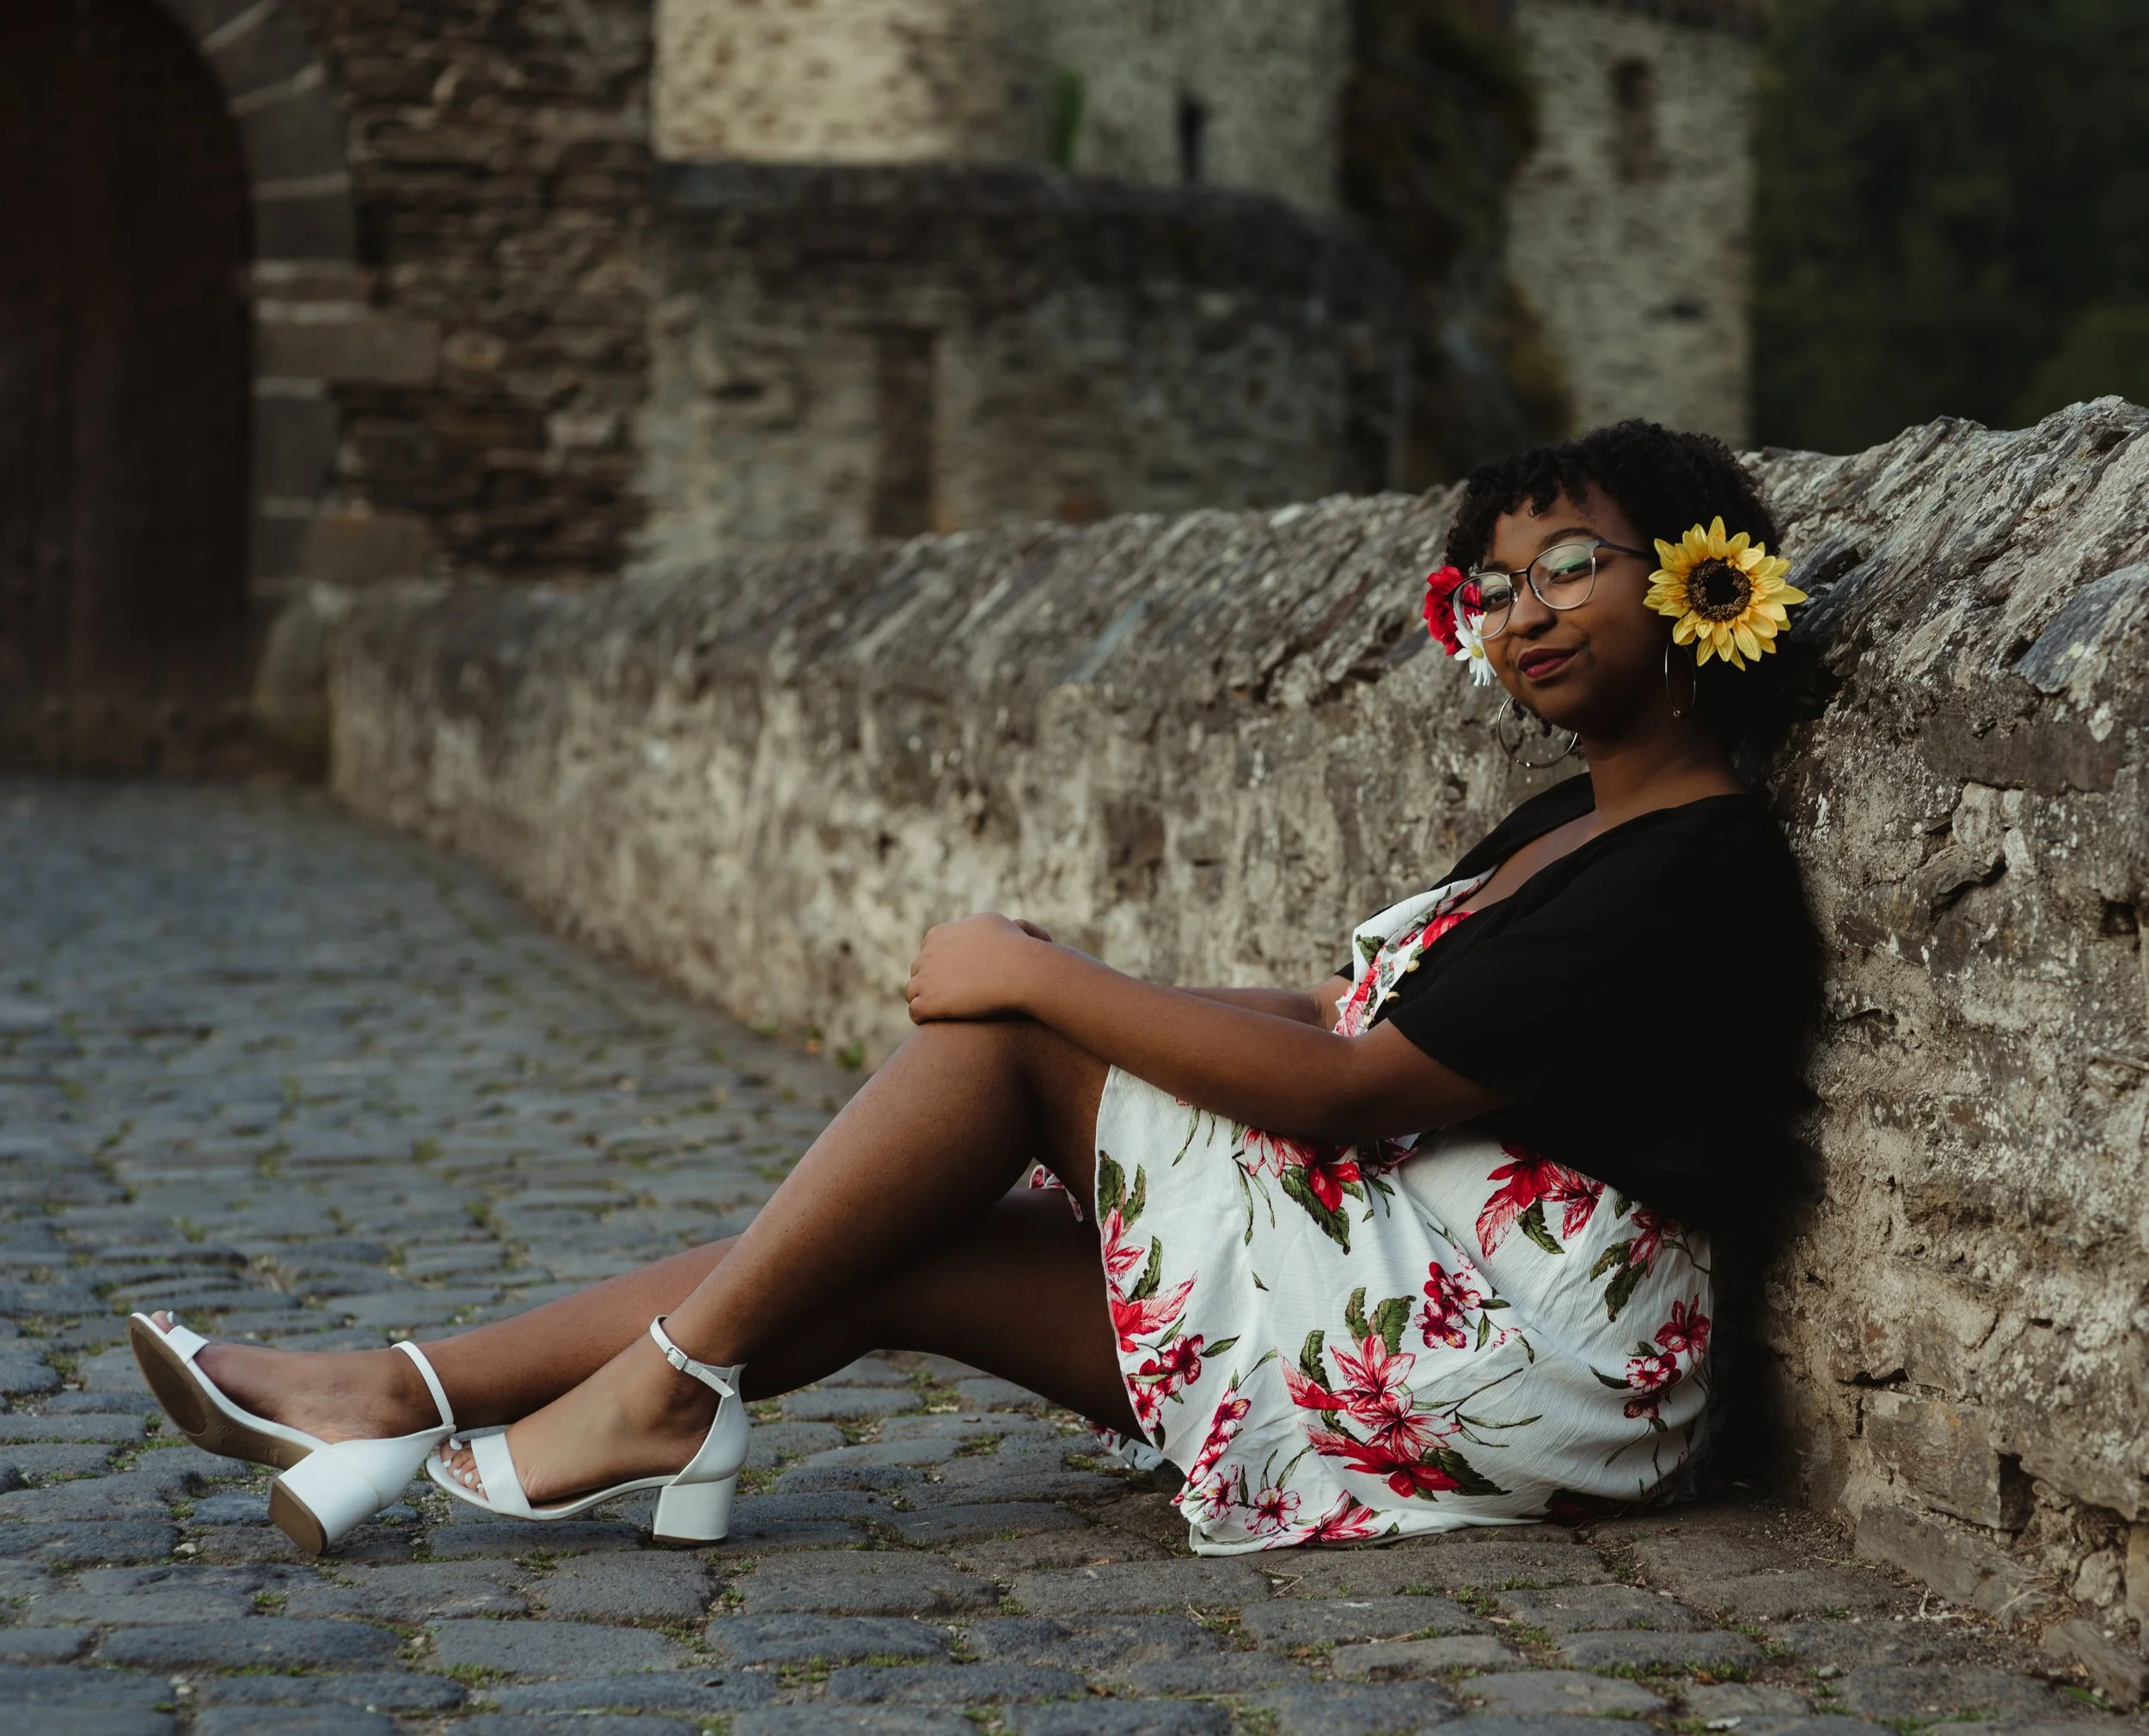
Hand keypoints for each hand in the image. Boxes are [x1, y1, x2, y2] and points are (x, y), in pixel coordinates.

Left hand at [905, 913, 1046, 1022]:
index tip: (952, 977)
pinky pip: (915, 1011)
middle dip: (930, 981)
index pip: (928, 951)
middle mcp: (927, 954)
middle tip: (947, 995)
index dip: (939, 965)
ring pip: (912, 991)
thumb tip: (967, 928)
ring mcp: (926, 979)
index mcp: (939, 935)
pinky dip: (921, 1017)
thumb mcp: (990, 923)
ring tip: (938, 1011)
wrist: (1020, 972)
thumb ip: (972, 925)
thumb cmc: (1012, 946)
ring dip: (923, 999)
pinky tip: (935, 1022)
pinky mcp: (929, 1002)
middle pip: (918, 970)